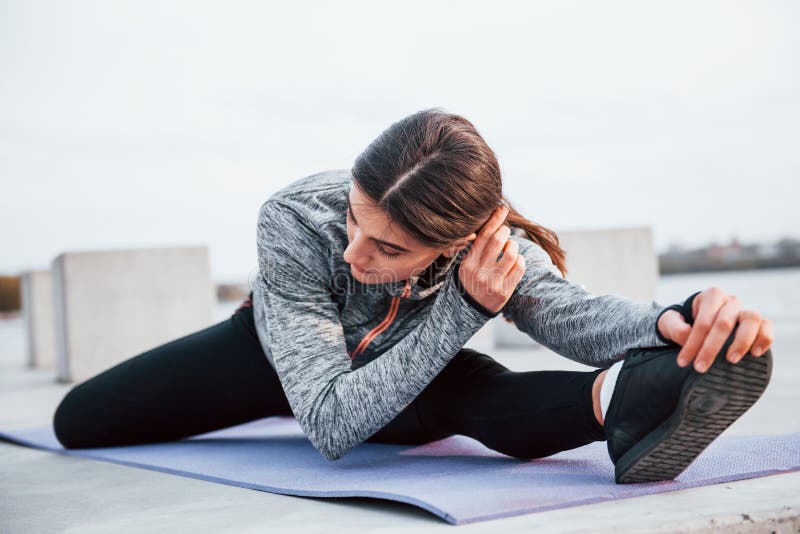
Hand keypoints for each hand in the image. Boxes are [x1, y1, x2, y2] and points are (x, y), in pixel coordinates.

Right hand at [457, 205, 525, 313]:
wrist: (468, 310)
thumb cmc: (470, 281)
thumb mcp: (466, 265)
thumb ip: (477, 248)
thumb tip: (494, 225)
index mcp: (468, 263)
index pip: (483, 236)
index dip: (494, 220)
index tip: (502, 208)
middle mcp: (480, 272)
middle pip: (498, 241)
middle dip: (505, 231)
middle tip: (506, 231)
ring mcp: (493, 282)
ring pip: (512, 253)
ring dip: (514, 246)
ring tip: (511, 248)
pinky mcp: (505, 291)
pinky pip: (520, 267)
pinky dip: (520, 260)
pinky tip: (516, 261)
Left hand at [656, 287, 773, 372]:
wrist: (695, 322)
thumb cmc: (682, 322)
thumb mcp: (670, 322)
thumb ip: (674, 326)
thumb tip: (687, 335)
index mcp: (710, 296)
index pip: (703, 321)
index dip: (693, 342)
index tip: (683, 362)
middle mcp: (730, 301)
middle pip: (724, 323)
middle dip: (711, 348)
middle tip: (700, 368)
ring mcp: (745, 311)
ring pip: (751, 320)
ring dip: (742, 341)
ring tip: (730, 360)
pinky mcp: (757, 323)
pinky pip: (766, 326)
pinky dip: (764, 338)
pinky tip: (755, 354)